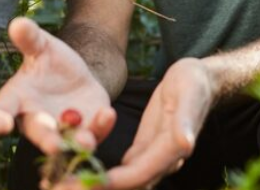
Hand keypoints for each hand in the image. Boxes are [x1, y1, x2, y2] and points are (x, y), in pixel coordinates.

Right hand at [0, 17, 116, 153]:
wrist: (77, 74)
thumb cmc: (49, 62)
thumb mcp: (41, 46)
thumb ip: (30, 38)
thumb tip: (18, 23)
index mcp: (15, 101)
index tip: (0, 124)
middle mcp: (36, 121)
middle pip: (37, 133)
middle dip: (46, 139)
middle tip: (54, 145)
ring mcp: (62, 129)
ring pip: (69, 141)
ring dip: (77, 142)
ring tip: (86, 141)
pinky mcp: (88, 129)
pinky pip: (94, 133)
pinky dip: (101, 127)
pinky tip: (107, 114)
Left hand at [55, 58, 215, 189]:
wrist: (200, 81)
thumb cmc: (195, 83)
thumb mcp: (190, 94)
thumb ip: (186, 120)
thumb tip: (185, 144)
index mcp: (172, 149)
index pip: (140, 173)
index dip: (112, 182)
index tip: (83, 183)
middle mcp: (162, 160)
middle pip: (128, 185)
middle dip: (96, 188)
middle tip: (59, 187)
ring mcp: (152, 157)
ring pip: (123, 182)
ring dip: (94, 184)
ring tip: (59, 184)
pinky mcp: (144, 150)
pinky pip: (122, 171)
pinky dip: (100, 175)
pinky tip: (77, 172)